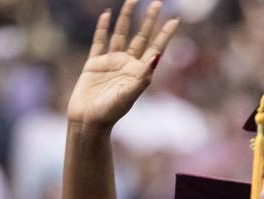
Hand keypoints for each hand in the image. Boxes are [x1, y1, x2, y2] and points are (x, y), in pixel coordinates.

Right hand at [66, 0, 179, 128]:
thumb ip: (141, 77)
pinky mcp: (94, 63)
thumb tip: (156, 57)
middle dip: (149, 20)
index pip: (155, 48)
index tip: (176, 19)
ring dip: (126, 17)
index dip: (165, 34)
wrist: (87, 121)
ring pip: (120, 34)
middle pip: (141, 37)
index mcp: (138, 72)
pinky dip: (102, 28)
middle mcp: (127, 64)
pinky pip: (99, 41)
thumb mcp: (128, 96)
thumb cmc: (109, 113)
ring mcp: (110, 62)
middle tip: (158, 2)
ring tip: (133, 0)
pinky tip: (107, 14)